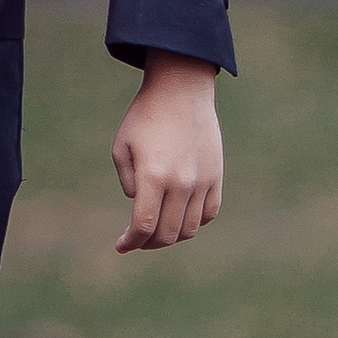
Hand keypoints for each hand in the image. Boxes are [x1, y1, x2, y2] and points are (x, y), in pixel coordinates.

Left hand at [111, 57, 222, 253]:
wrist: (181, 91)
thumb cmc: (145, 116)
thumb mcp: (122, 146)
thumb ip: (129, 182)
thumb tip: (141, 206)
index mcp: (153, 175)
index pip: (144, 225)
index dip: (131, 242)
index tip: (121, 246)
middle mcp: (180, 183)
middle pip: (167, 233)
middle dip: (149, 243)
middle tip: (138, 240)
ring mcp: (202, 181)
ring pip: (190, 228)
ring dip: (172, 236)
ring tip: (159, 230)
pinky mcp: (216, 176)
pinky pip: (209, 213)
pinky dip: (195, 222)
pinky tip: (181, 217)